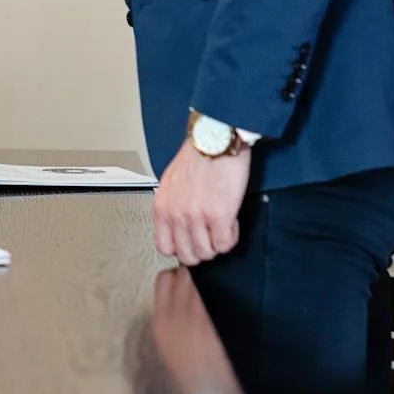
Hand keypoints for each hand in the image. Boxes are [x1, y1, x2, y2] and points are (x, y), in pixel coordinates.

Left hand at [152, 141, 250, 265]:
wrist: (215, 139)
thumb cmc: (197, 155)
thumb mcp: (172, 182)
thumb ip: (172, 206)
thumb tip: (178, 226)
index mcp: (162, 206)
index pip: (165, 247)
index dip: (181, 248)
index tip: (191, 241)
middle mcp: (176, 214)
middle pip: (188, 255)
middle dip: (202, 249)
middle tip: (210, 236)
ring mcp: (196, 217)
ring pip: (207, 253)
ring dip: (217, 243)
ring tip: (221, 225)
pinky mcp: (219, 215)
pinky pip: (225, 244)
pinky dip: (231, 236)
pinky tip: (231, 221)